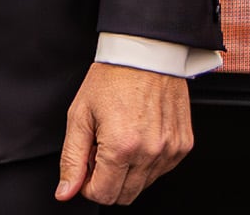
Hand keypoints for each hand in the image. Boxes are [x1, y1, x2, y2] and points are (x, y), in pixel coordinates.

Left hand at [57, 63, 192, 204]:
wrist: (145, 53)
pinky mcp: (183, 145)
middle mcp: (150, 152)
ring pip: (143, 185)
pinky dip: (147, 161)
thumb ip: (71, 158)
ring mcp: (170, 150)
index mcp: (121, 147)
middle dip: (107, 180)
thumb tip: (66, 191)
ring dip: (127, 171)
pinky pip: (161, 170)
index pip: (103, 195)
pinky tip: (138, 135)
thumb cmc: (112, 78)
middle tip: (100, 150)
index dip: (88, 184)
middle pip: (124, 196)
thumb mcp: (79, 115)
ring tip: (120, 138)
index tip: (86, 164)